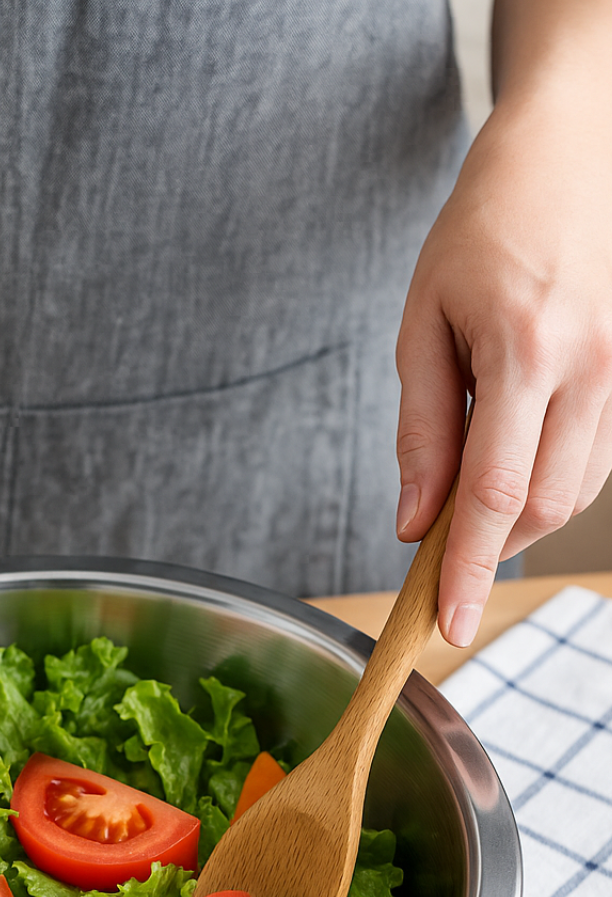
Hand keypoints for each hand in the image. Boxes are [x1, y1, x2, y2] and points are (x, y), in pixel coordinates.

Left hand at [395, 93, 611, 646]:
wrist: (566, 161)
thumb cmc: (480, 234)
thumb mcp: (422, 326)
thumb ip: (420, 430)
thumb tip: (414, 522)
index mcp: (527, 355)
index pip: (493, 495)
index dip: (468, 571)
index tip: (448, 626)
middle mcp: (592, 372)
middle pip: (538, 506)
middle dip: (485, 548)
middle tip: (432, 559)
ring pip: (571, 494)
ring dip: (513, 520)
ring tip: (460, 502)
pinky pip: (592, 462)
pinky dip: (543, 485)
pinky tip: (506, 467)